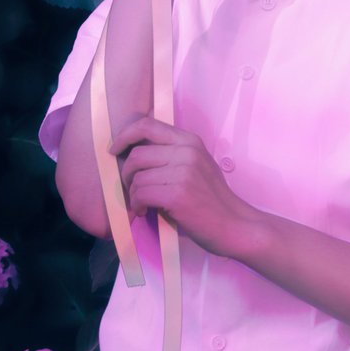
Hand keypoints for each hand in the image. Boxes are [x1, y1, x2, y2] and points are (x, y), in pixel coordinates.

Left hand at [109, 116, 257, 258]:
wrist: (234, 225)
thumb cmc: (212, 200)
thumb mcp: (197, 166)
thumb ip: (172, 155)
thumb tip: (134, 153)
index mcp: (190, 141)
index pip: (147, 125)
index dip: (124, 136)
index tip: (114, 150)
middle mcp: (187, 152)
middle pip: (137, 154)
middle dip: (126, 174)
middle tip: (131, 189)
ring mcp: (183, 172)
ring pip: (137, 177)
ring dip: (133, 195)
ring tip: (143, 205)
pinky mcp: (177, 194)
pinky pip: (141, 194)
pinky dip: (137, 206)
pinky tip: (146, 211)